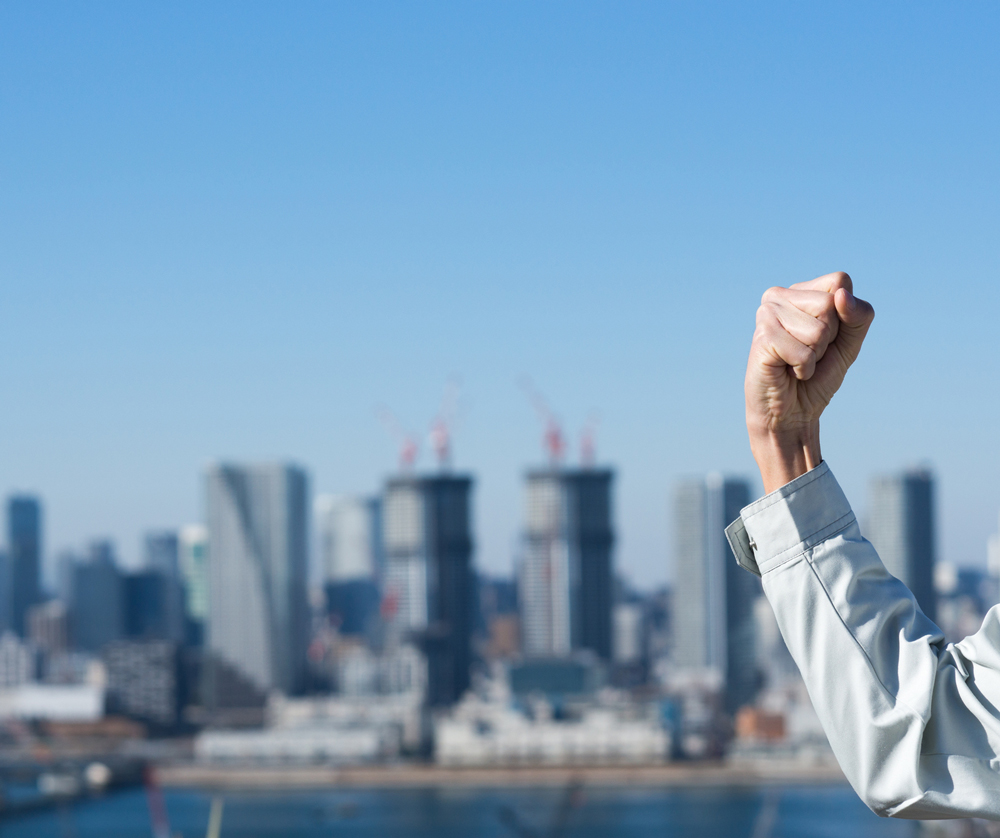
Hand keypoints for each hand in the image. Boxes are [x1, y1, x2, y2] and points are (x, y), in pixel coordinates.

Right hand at [746, 271, 874, 492]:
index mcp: (800, 291)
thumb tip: (840, 296)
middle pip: (829, 304)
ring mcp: (766, 315)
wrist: (792, 413)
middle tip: (810, 353)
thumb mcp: (849, 343)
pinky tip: (788, 371)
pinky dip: (803, 368)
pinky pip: (803, 351)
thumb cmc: (818, 376)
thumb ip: (858, 317)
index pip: (840, 281)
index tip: (827, 336)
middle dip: (829, 338)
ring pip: (818, 330)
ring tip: (797, 363)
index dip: (844, 315)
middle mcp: (778, 296)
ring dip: (815, 355)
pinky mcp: (761, 339)